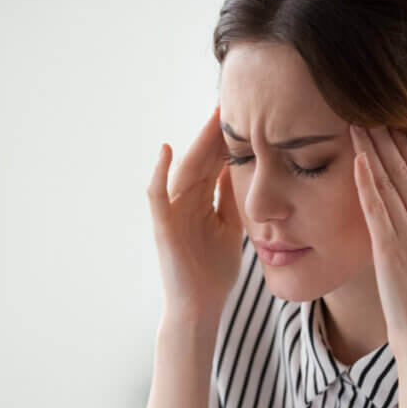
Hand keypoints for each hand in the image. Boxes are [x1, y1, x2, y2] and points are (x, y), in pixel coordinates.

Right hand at [147, 103, 242, 321]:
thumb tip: (245, 167)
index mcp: (204, 200)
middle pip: (203, 159)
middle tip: (232, 99)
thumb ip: (232, 198)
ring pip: (185, 170)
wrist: (201, 308)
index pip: (218, 161)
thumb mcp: (232, 227)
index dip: (232, 137)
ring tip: (212, 115)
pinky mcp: (163, 227)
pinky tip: (167, 150)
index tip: (249, 110)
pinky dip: (158, 172)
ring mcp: (173, 212)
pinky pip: (157, 196)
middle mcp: (186, 201)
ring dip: (198, 142)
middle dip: (218, 131)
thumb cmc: (214, 272)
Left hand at [349, 124, 406, 361]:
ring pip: (392, 183)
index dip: (406, 147)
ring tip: (358, 122)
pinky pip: (379, 209)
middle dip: (389, 138)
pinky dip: (369, 182)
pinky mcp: (393, 251)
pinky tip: (359, 160)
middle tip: (371, 108)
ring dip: (374, 150)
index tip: (390, 123)